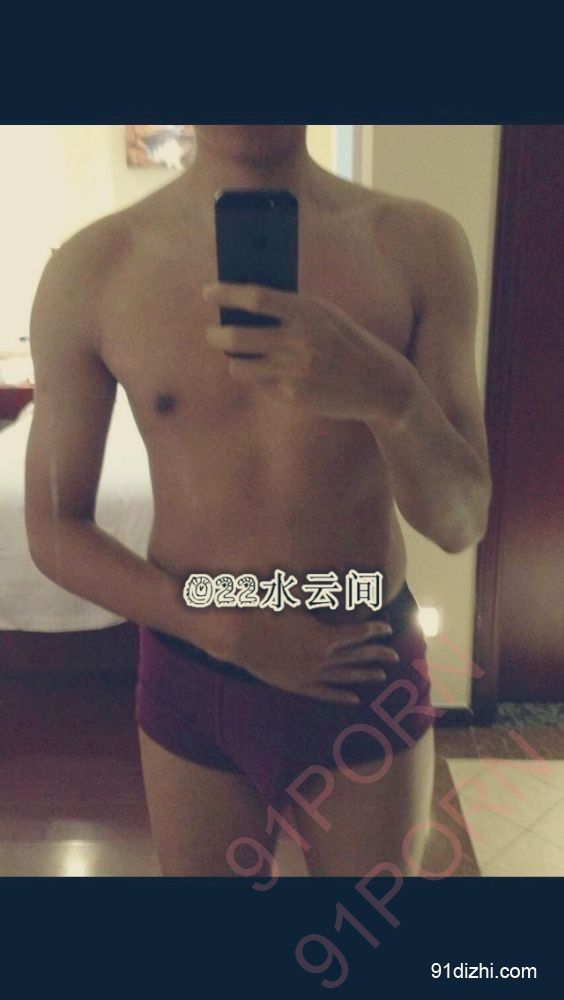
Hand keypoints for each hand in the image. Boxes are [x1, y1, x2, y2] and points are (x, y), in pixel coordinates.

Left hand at [203, 282, 413, 424]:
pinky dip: (259, 376)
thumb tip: (241, 306)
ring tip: (235, 354)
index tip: (207, 292)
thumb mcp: (325, 316)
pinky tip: (271, 372)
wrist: (379, 383)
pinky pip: (260, 383)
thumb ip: (288, 309)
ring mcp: (295, 370)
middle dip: (217, 334)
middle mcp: (300, 340)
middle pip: (237, 336)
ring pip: (241, 366)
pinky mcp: (293, 395)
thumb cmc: (345, 342)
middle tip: (211, 332)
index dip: (227, 293)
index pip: (256, 298)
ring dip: (233, 359)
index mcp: (309, 311)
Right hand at [223, 604, 400, 703]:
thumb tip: (342, 580)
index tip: (387, 627)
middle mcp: (322, 658)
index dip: (375, 630)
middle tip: (395, 655)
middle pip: (357, 657)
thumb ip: (321, 589)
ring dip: (364, 675)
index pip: (358, 633)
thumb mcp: (296, 594)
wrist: (236, 636)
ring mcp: (310, 675)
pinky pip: (324, 693)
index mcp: (325, 636)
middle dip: (378, 654)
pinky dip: (340, 695)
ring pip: (345, 677)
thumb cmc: (265, 610)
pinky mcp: (297, 685)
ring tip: (381, 675)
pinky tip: (354, 698)